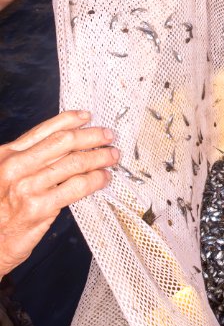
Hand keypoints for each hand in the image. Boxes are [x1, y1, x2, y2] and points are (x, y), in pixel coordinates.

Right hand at [0, 110, 118, 277]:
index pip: (45, 130)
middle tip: (108, 135)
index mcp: (7, 155)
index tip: (86, 117)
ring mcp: (27, 187)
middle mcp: (16, 167)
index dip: (70, 120)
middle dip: (91, 136)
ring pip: (74, 162)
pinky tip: (103, 178)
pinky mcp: (38, 208)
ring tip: (111, 156)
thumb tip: (64, 148)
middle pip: (64, 142)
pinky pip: (76, 187)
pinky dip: (95, 180)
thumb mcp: (3, 177)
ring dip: (99, 156)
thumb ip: (28, 161)